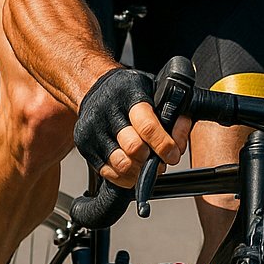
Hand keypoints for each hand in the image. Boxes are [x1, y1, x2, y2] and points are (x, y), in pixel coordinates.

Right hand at [74, 67, 190, 186]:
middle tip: (160, 161)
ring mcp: (92, 128)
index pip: (147, 126)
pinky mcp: (84, 145)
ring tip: (145, 164)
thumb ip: (173, 114)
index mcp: (129, 93)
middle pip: (134, 148)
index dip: (164, 145)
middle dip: (151, 159)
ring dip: (139, 170)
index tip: (173, 155)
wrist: (94, 87)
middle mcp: (107, 110)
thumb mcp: (155, 91)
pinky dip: (124, 176)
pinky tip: (132, 168)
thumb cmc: (130, 92)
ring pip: (121, 164)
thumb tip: (179, 144)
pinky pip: (108, 172)